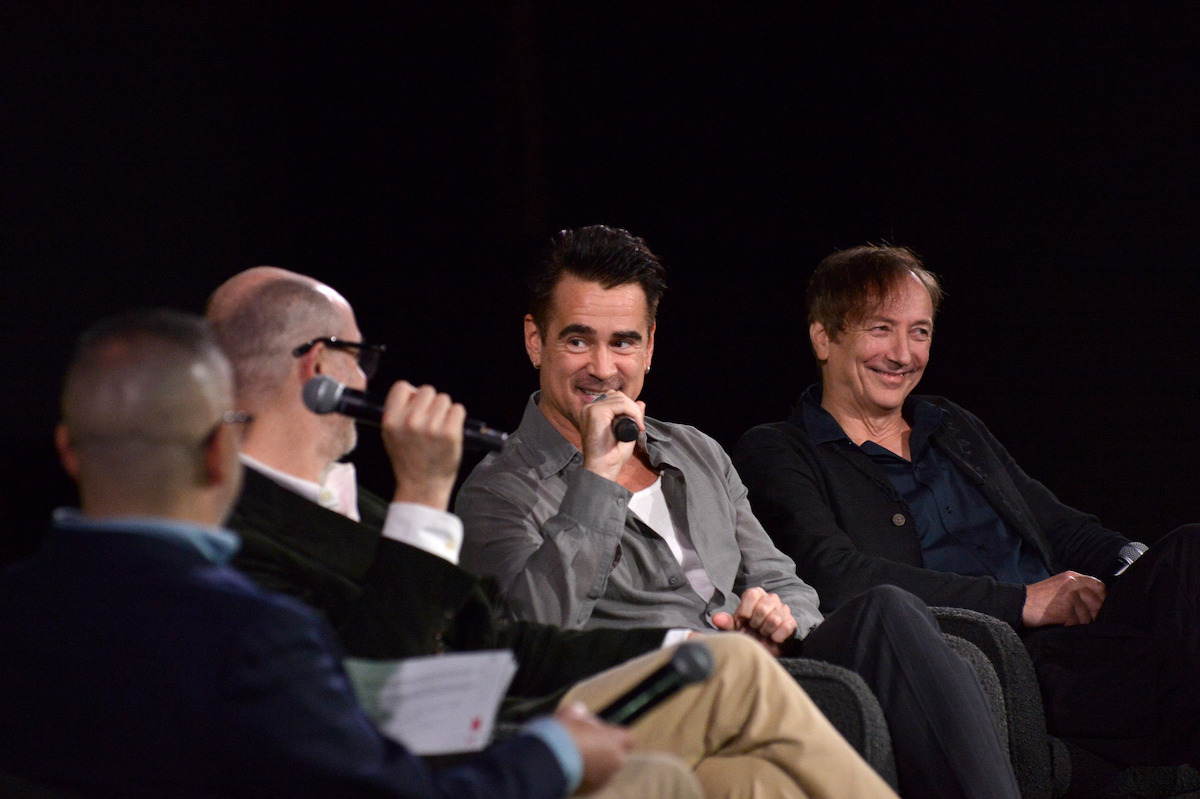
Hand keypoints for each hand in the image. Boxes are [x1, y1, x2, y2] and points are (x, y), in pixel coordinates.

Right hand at [379, 381, 464, 510]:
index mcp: (391, 421)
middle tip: (430, 421)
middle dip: (431, 403)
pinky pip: (458, 410)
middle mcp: (410, 422)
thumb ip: (398, 413)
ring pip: (444, 399)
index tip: (416, 406)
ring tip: (439, 429)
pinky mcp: (450, 434)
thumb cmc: (409, 461)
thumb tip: (414, 392)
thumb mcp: (391, 436)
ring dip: (444, 411)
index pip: (402, 386)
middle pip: (427, 390)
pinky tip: (450, 431)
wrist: (423, 487)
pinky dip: (457, 418)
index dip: (411, 394)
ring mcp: (431, 428)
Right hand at [553, 702, 631, 794]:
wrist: (547, 761)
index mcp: (615, 741)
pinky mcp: (589, 791)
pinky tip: (568, 767)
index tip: (601, 731)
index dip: (615, 734)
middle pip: (616, 755)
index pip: (628, 739)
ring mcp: (603, 780)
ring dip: (594, 764)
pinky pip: (592, 780)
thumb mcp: (572, 714)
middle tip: (586, 742)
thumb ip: (582, 714)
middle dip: (604, 750)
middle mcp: (614, 763)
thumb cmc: (563, 734)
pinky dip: (584, 775)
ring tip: (574, 756)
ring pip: (604, 769)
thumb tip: (581, 714)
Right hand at [579, 392, 644, 481]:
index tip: (638, 425)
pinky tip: (636, 425)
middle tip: (639, 426)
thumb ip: (632, 417)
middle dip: (633, 408)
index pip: (614, 399)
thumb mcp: (627, 433)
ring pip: (620, 398)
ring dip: (634, 411)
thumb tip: (641, 402)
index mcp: (593, 412)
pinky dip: (632, 412)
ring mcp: (591, 409)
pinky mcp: (595, 412)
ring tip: (638, 427)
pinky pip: (620, 404)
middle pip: (617, 396)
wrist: (602, 469)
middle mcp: (589, 408)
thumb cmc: (611, 456)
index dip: (629, 408)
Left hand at [711, 586, 797, 656]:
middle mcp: (771, 598)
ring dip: (766, 631)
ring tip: (763, 634)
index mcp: (756, 595)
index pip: (752, 594)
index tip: (743, 621)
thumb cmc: (746, 633)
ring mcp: (783, 609)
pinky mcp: (791, 622)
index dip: (746, 611)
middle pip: (763, 608)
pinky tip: (773, 639)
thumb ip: (725, 623)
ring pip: (775, 618)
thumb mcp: (733, 629)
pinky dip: (777, 636)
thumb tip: (716, 618)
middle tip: (754, 629)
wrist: (762, 648)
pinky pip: (786, 626)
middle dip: (756, 623)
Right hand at [1022, 571, 1105, 626]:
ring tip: (1065, 619)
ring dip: (1079, 622)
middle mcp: (1074, 583)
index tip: (1096, 608)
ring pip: (1088, 616)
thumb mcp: (1059, 585)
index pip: (1100, 586)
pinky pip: (1077, 623)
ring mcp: (1070, 595)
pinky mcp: (1065, 608)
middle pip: (1097, 603)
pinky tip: (1059, 621)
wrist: (1020, 603)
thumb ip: (1077, 589)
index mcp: (1073, 576)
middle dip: (1092, 614)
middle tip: (1080, 618)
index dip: (1101, 599)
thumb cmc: (1039, 597)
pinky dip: (1070, 626)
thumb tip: (1098, 603)